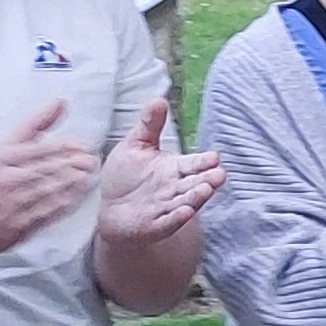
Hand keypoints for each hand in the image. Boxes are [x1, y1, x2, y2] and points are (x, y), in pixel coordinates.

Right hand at [0, 101, 101, 256]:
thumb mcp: (3, 148)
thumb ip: (35, 126)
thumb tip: (61, 103)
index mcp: (4, 157)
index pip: (41, 148)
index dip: (67, 147)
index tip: (85, 145)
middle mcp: (9, 179)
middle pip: (48, 169)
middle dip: (74, 163)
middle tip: (93, 159)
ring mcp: (14, 203)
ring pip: (49, 190)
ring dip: (73, 183)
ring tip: (90, 175)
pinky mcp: (18, 225)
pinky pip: (46, 213)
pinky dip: (64, 205)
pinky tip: (77, 198)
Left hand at [93, 100, 222, 250]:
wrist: (106, 208)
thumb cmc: (125, 176)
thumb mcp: (136, 145)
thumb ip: (149, 125)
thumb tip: (159, 99)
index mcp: (174, 169)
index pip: (194, 164)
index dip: (204, 162)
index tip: (215, 157)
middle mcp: (175, 189)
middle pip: (195, 184)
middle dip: (207, 180)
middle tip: (219, 175)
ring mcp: (166, 208)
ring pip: (185, 202)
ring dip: (196, 197)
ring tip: (206, 190)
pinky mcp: (154, 226)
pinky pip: (167, 222)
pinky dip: (176, 218)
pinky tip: (185, 212)